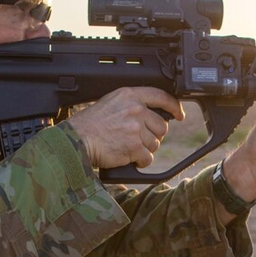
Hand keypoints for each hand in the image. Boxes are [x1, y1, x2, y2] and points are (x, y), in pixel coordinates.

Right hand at [68, 87, 184, 168]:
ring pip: (155, 143)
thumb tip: (150, 115)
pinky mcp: (134, 146)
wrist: (76, 140)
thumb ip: (131, 105)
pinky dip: (141, 161)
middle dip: (153, 135)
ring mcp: (136, 128)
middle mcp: (136, 109)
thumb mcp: (110, 103)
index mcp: (130, 95)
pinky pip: (148, 157)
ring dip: (145, 149)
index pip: (161, 96)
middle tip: (138, 139)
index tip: (178, 114)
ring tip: (128, 147)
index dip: (174, 106)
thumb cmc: (89, 125)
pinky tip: (130, 158)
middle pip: (161, 126)